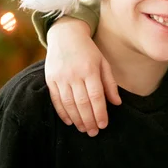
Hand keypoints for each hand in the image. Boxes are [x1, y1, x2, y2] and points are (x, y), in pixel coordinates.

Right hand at [45, 17, 120, 135]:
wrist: (65, 35)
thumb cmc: (88, 51)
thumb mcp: (103, 63)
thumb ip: (110, 83)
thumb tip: (117, 103)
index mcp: (90, 69)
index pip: (96, 96)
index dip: (100, 113)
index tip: (103, 125)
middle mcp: (74, 74)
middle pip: (82, 103)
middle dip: (89, 120)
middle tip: (94, 132)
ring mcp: (60, 77)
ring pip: (68, 104)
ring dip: (76, 119)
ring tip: (83, 129)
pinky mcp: (50, 79)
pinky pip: (56, 100)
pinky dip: (62, 113)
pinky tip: (70, 121)